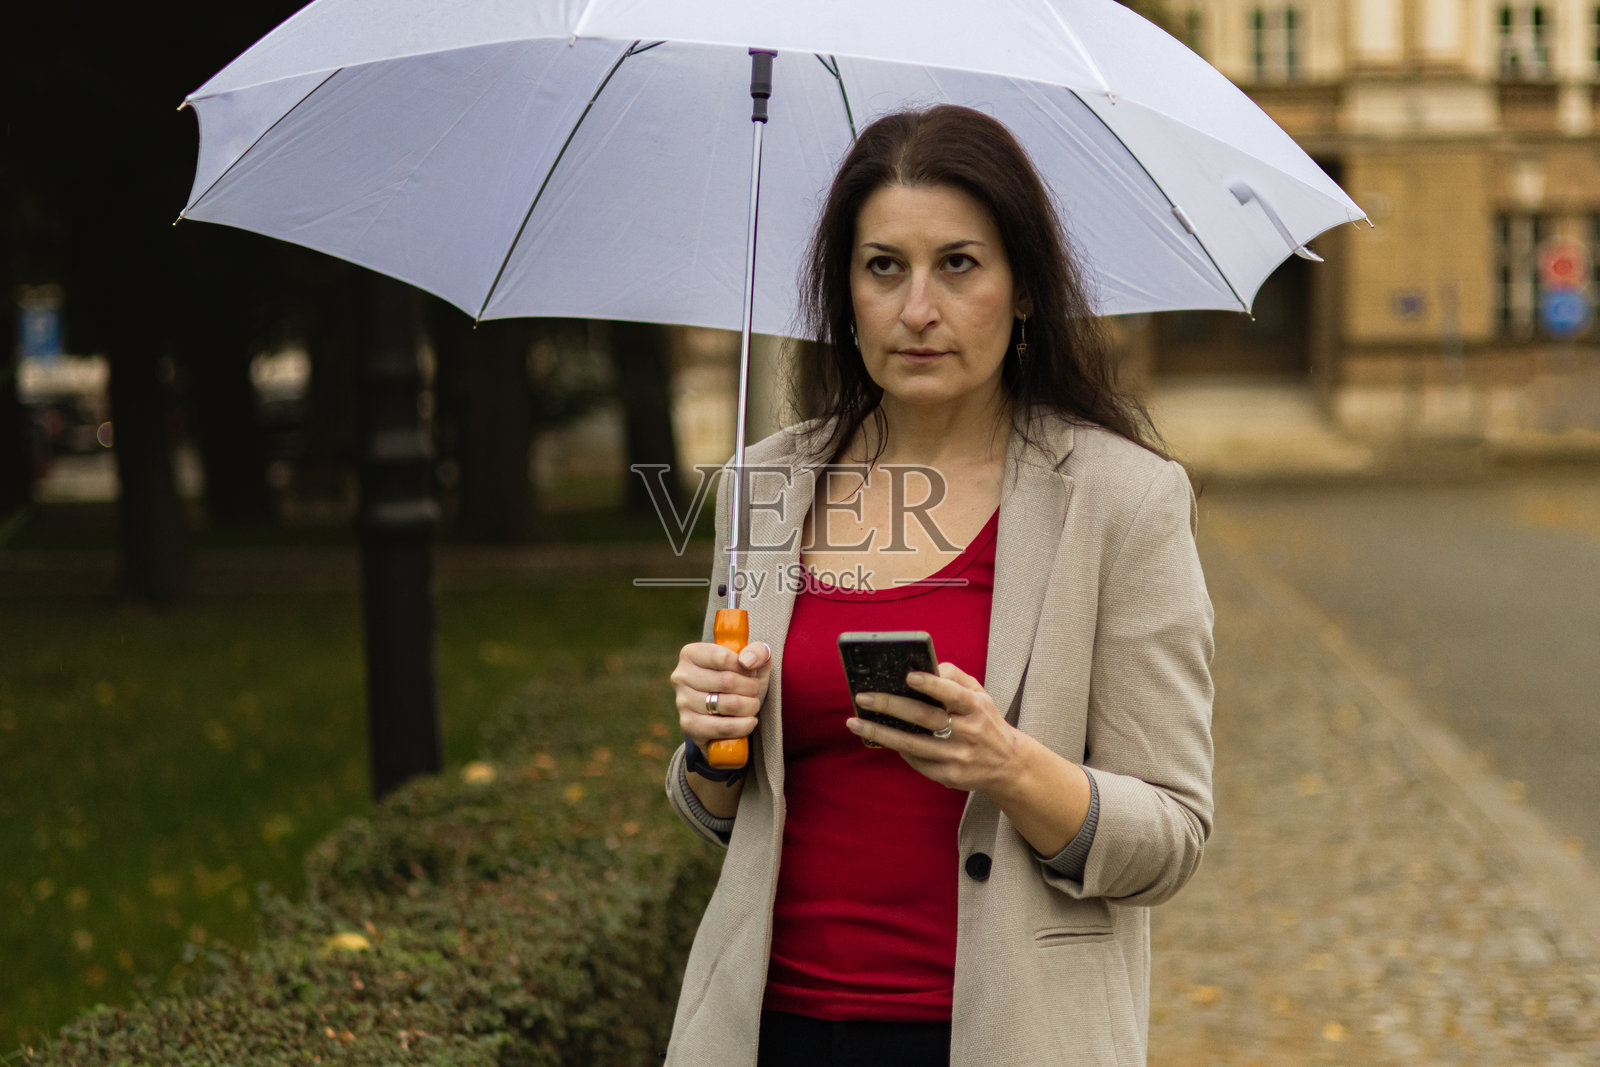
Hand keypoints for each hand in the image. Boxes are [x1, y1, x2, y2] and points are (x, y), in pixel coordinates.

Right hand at [670, 640, 772, 755]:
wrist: (729, 711)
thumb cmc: (740, 679)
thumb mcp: (753, 661)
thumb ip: (757, 652)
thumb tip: (746, 661)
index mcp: (691, 654)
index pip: (723, 658)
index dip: (745, 667)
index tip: (751, 672)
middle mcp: (681, 676)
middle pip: (727, 681)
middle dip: (751, 687)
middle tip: (755, 690)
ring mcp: (682, 702)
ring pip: (729, 704)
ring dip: (750, 706)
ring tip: (752, 704)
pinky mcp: (689, 725)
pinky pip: (724, 727)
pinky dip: (744, 725)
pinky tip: (749, 721)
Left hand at [847, 662, 1021, 792]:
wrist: (1007, 764)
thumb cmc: (985, 721)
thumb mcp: (980, 694)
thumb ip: (954, 677)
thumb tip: (924, 667)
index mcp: (976, 707)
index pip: (953, 694)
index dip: (931, 685)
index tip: (908, 676)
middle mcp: (968, 732)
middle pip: (924, 718)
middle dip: (890, 706)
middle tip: (863, 697)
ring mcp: (958, 757)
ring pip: (912, 744)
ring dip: (880, 733)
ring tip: (855, 722)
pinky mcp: (948, 776)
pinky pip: (916, 761)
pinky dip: (896, 748)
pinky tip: (880, 737)